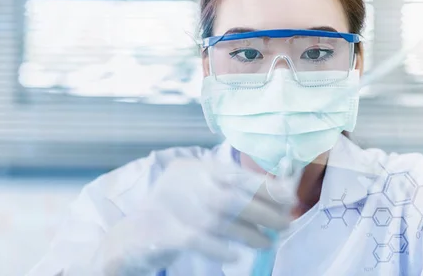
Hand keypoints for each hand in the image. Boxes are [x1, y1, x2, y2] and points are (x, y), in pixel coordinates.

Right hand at [70, 157, 295, 275]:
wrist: (133, 234)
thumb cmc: (176, 207)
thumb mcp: (200, 186)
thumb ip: (229, 185)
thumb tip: (275, 192)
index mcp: (199, 168)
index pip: (238, 174)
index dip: (266, 185)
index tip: (290, 195)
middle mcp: (188, 183)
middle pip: (233, 196)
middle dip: (265, 211)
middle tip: (286, 222)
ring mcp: (177, 208)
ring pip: (221, 220)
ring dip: (251, 232)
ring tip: (268, 241)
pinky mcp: (168, 234)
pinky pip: (201, 241)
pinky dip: (222, 248)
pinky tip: (236, 254)